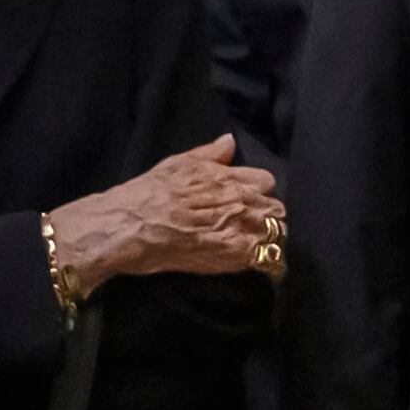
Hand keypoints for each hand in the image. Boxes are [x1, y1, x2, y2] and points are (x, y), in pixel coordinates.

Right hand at [54, 136, 281, 288]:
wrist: (131, 227)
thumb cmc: (148, 194)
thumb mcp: (177, 164)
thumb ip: (209, 154)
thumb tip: (230, 141)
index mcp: (228, 177)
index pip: (267, 181)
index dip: (258, 192)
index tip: (249, 200)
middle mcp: (241, 201)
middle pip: (276, 209)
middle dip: (267, 217)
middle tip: (252, 226)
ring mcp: (241, 228)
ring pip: (277, 234)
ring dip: (270, 240)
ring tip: (257, 247)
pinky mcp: (237, 255)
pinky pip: (269, 261)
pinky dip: (268, 265)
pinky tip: (260, 268)